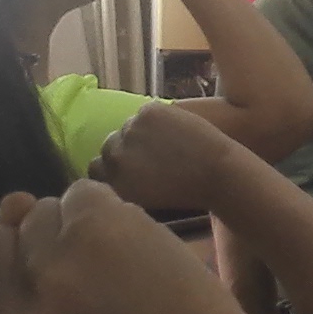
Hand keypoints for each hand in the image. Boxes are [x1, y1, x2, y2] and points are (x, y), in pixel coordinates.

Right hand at [0, 183, 263, 313]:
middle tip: (80, 285)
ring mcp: (47, 271)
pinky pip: (77, 193)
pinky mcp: (90, 230)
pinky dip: (104, 211)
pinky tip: (129, 251)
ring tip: (109, 272)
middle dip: (26, 248)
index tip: (21, 292)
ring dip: (67, 229)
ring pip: (32, 211)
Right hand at [87, 101, 241, 219]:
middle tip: (149, 154)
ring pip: (127, 127)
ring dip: (140, 132)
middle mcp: (113, 157)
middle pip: (108, 145)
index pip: (94, 168)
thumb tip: (112, 173)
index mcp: (111, 183)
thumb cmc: (186, 194)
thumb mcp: (143, 201)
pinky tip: (175, 130)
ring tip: (166, 142)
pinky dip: (158, 118)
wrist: (217, 174)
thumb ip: (123, 186)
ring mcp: (129, 131)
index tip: (129, 168)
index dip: (112, 166)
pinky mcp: (147, 112)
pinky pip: (145, 112)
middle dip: (124, 148)